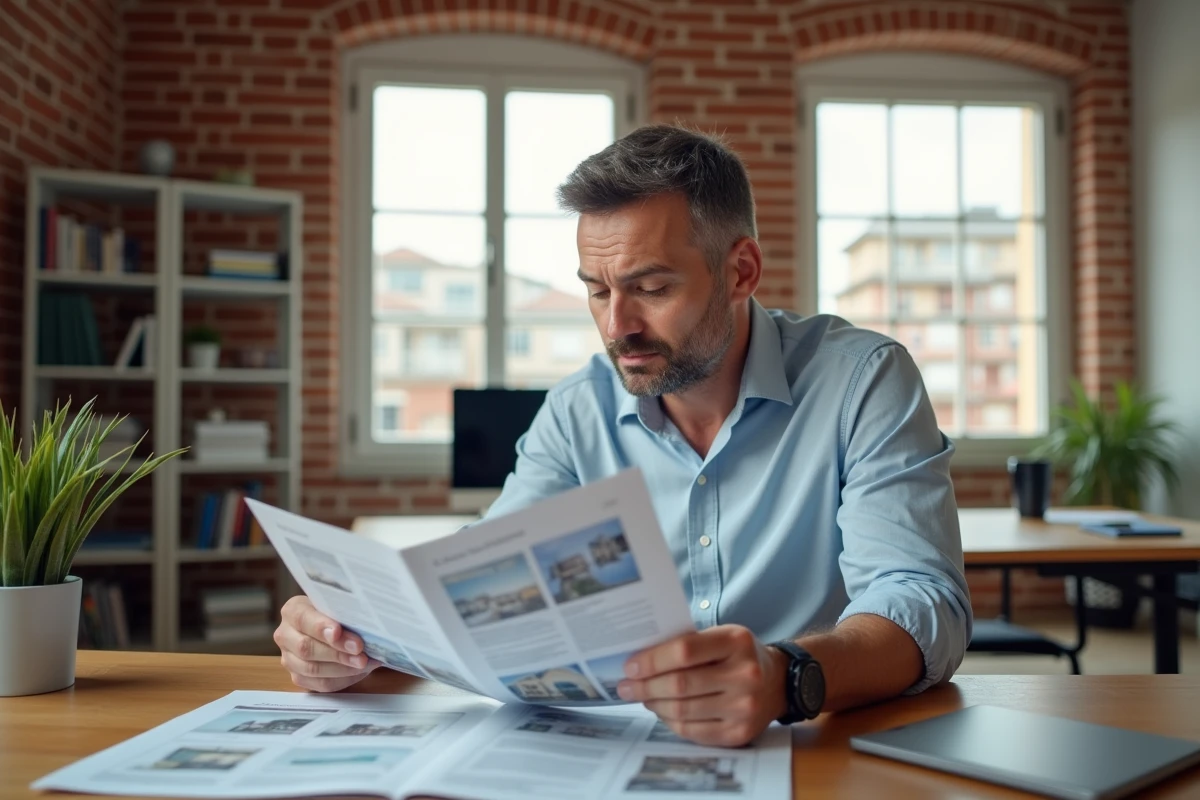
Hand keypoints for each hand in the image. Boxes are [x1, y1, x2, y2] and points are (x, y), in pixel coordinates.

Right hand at [274, 595, 380, 691]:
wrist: (334, 627)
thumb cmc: (338, 613)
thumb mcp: (339, 605)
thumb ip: (344, 612)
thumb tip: (365, 626)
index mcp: (292, 611)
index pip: (302, 619)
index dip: (320, 626)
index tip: (337, 631)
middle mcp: (285, 635)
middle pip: (306, 647)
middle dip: (336, 650)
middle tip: (359, 650)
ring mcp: (289, 659)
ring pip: (312, 669)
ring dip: (342, 667)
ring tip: (364, 662)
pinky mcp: (299, 677)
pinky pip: (321, 683)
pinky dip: (343, 678)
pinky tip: (359, 670)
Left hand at [617, 625, 787, 746]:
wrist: (778, 681)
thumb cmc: (739, 654)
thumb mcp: (722, 635)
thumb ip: (688, 643)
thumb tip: (640, 660)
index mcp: (736, 642)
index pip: (684, 651)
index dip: (652, 660)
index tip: (630, 666)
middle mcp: (745, 675)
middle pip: (680, 684)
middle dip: (645, 686)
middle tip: (625, 686)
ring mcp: (744, 708)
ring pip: (683, 711)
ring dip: (654, 705)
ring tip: (642, 697)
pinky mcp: (739, 733)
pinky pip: (692, 731)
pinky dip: (670, 721)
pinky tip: (662, 711)